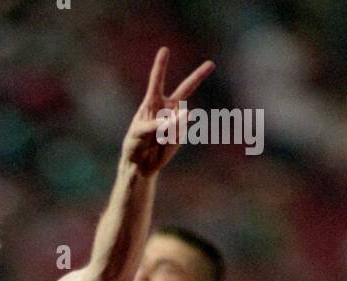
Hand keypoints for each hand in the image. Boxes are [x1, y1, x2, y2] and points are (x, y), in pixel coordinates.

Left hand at [122, 47, 213, 176]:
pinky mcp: (181, 132)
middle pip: (186, 88)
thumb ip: (159, 124)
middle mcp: (167, 107)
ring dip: (169, 129)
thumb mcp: (140, 133)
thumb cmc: (135, 145)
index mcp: (152, 101)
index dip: (161, 65)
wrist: (141, 164)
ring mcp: (176, 119)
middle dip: (199, 76)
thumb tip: (184, 116)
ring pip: (180, 119)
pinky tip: (163, 143)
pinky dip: (171, 138)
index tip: (165, 50)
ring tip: (157, 139)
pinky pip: (180, 132)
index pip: (157, 80)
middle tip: (211, 64)